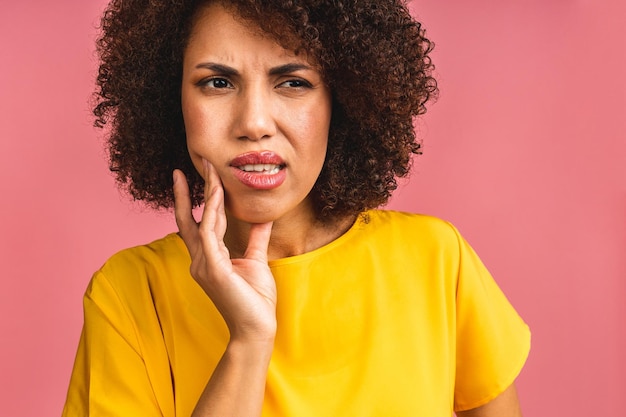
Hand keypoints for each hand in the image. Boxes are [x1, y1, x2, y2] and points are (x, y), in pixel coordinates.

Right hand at [173, 160, 276, 342]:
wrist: (257, 328)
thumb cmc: (255, 300)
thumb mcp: (257, 261)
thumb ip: (256, 238)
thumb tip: (263, 218)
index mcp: (208, 258)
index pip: (198, 222)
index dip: (196, 198)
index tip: (195, 175)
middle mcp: (200, 260)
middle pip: (191, 218)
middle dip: (192, 189)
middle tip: (196, 162)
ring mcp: (203, 265)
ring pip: (202, 220)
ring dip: (206, 193)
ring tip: (209, 169)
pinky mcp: (213, 269)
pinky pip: (210, 233)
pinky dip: (212, 211)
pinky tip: (217, 192)